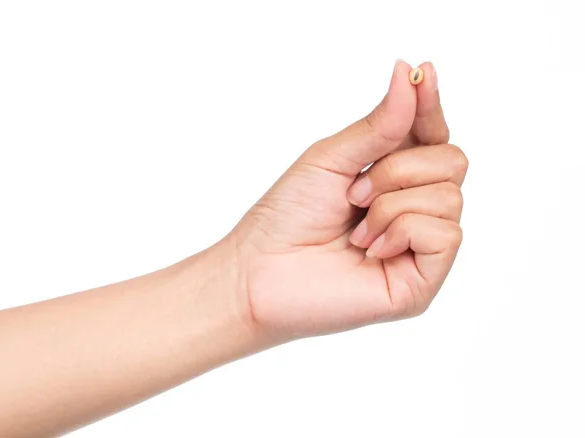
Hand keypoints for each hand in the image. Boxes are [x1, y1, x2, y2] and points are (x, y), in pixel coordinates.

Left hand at [230, 61, 467, 340]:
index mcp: (393, 177)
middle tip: (353, 193)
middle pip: (452, 161)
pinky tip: (370, 250)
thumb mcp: (331, 159)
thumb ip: (378, 125)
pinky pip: (446, 235)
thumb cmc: (287, 217)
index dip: (429, 104)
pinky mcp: (422, 280)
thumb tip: (409, 76)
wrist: (260, 272)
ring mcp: (420, 245)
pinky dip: (401, 231)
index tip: (420, 71)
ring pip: (450, 196)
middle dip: (398, 169)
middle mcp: (414, 208)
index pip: (431, 134)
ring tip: (356, 230)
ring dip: (390, 204)